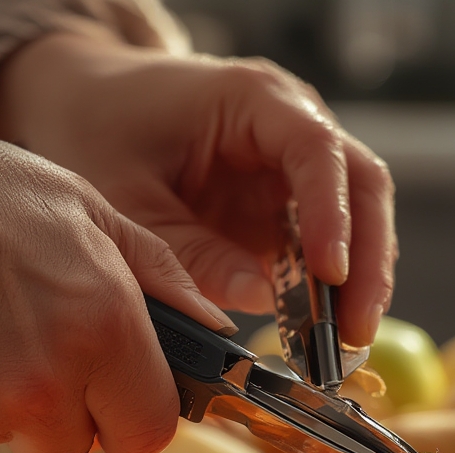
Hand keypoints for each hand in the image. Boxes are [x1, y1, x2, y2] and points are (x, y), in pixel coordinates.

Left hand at [0, 31, 397, 346]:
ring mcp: (297, 172)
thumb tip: (260, 299)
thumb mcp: (129, 200)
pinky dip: (333, 296)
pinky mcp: (290, 211)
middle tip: (353, 332)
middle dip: (367, 265)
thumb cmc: (104, 134)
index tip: (330, 275)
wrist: (88, 108)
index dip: (332, 214)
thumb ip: (190, 251)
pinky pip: (328, 252)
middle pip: (362, 189)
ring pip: (360, 223)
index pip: (317, 151)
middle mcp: (292, 129)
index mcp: (253, 101)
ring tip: (344, 348)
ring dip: (359, 287)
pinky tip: (324, 338)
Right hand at [0, 130, 233, 452]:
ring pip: (28, 442)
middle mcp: (48, 381)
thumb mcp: (91, 214)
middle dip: (76, 411)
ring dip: (22, 408)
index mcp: (104, 330)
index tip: (123, 389)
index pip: (150, 433)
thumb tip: (215, 331)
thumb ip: (164, 280)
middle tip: (46, 347)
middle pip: (86, 446)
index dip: (138, 414)